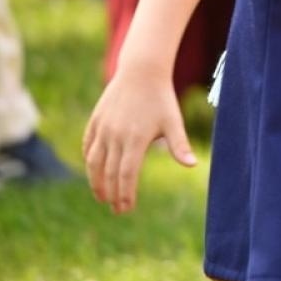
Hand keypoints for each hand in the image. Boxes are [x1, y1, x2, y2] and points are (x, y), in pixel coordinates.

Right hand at [82, 68, 193, 213]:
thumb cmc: (161, 98)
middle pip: (109, 172)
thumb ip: (180, 145)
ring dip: (95, 181)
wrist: (142, 71)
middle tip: (116, 209)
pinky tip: (94, 171)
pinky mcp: (95, 121)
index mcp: (135, 139)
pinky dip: (89, 160)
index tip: (126, 208)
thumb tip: (192, 165)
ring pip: (93, 162)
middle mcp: (115, 136)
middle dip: (112, 194)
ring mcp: (102, 128)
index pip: (126, 175)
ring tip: (102, 196)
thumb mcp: (174, 121)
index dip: (125, 194)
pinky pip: (88, 145)